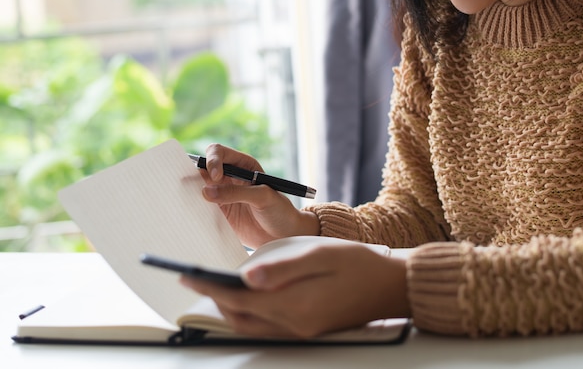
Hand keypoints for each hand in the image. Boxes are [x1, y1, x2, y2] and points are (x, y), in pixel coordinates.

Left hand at [180, 243, 409, 337]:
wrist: (393, 285)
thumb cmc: (360, 264)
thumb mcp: (321, 255)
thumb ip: (282, 268)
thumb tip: (246, 277)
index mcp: (297, 305)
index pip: (240, 300)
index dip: (209, 287)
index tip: (185, 274)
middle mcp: (296, 325)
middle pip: (241, 318)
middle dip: (214, 300)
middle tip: (193, 279)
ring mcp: (303, 331)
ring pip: (252, 326)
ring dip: (229, 309)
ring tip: (214, 286)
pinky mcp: (308, 329)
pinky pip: (268, 328)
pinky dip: (249, 314)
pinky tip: (246, 297)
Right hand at [200, 144, 319, 247]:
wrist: (283, 235)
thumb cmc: (280, 210)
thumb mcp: (263, 197)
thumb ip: (236, 193)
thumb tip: (206, 192)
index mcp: (242, 165)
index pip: (219, 153)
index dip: (213, 161)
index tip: (216, 177)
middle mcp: (229, 177)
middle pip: (203, 168)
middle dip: (194, 173)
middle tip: (189, 185)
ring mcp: (222, 195)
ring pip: (198, 187)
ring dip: (191, 191)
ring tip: (187, 199)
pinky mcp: (218, 212)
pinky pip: (200, 207)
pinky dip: (194, 208)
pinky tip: (192, 213)